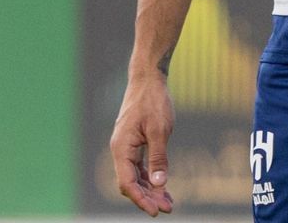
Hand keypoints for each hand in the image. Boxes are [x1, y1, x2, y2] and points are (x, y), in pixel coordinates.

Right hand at [109, 68, 174, 215]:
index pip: (127, 182)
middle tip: (167, 208)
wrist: (148, 78)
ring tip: (168, 202)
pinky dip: (149, 177)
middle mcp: (119, 150)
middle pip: (130, 182)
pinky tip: (162, 185)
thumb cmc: (153, 101)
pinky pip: (138, 166)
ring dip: (150, 189)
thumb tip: (158, 185)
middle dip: (147, 197)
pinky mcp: (133, 143)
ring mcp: (125, 146)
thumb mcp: (160, 130)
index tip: (155, 211)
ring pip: (134, 176)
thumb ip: (158, 158)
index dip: (141, 199)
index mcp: (121, 148)